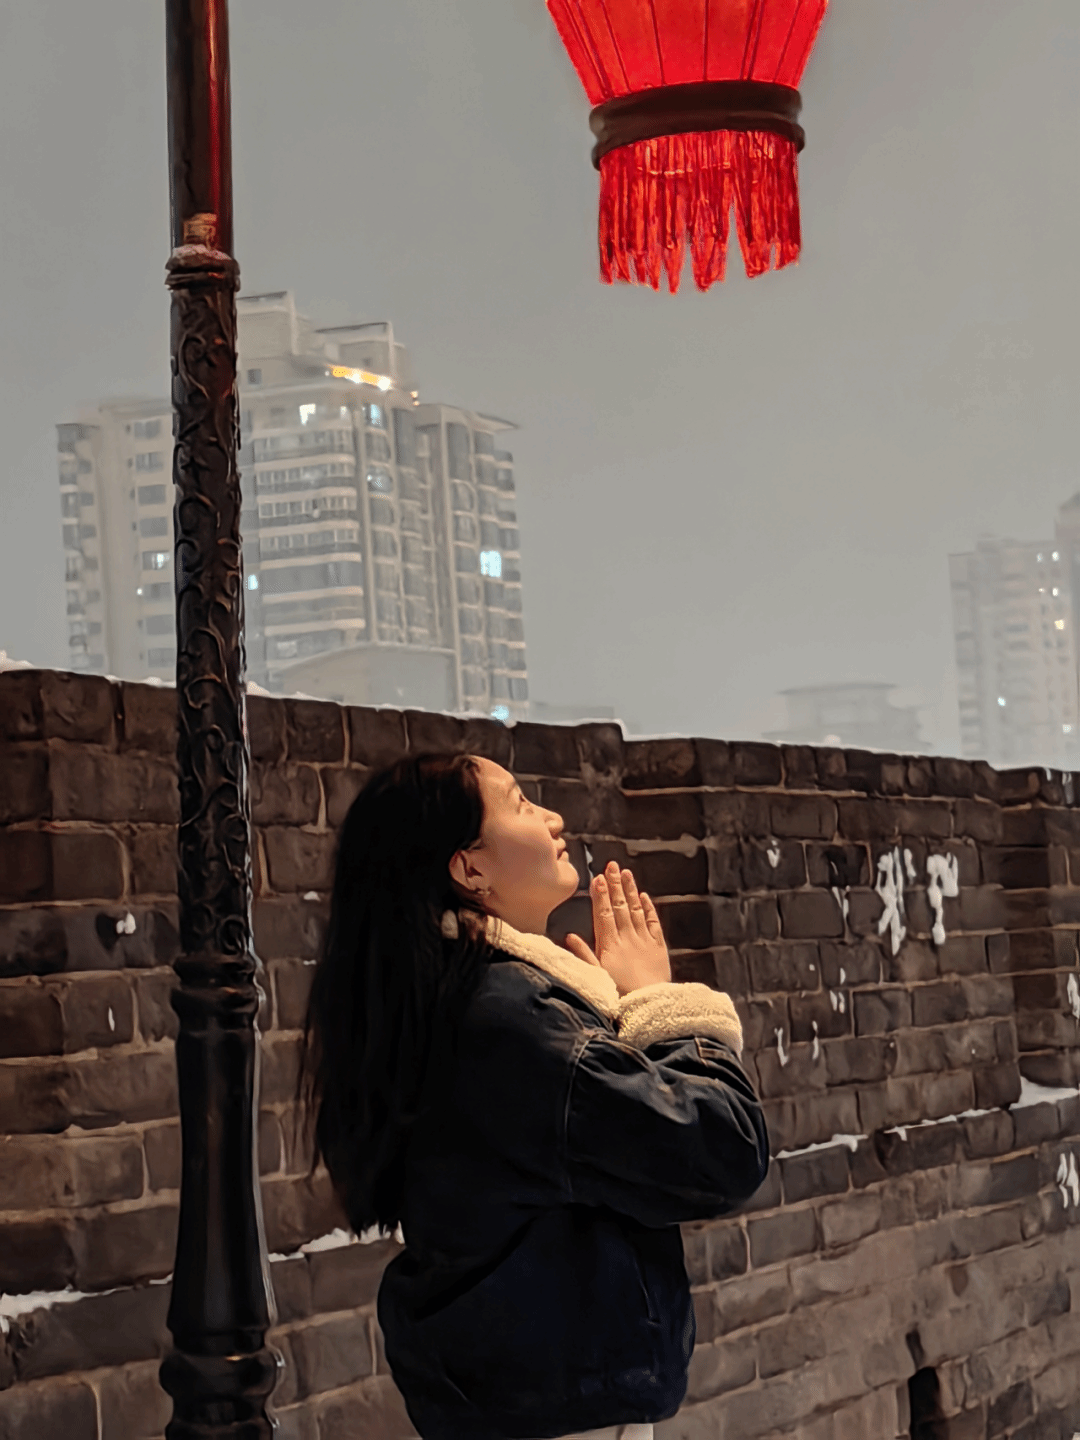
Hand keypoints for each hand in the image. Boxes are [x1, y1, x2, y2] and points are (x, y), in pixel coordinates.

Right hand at [564, 861, 670, 996]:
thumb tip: (569, 936)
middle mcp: (627, 938)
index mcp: (609, 945)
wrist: (649, 1005)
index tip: (598, 878)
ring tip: (626, 873)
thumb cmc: (620, 995)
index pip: (603, 914)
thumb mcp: (596, 976)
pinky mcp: (659, 947)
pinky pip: (653, 923)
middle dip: (614, 885)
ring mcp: (644, 941)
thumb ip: (583, 955)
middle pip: (619, 907)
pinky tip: (644, 896)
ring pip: (635, 910)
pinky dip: (648, 908)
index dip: (600, 895)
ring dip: (630, 890)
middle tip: (611, 865)